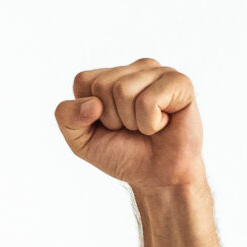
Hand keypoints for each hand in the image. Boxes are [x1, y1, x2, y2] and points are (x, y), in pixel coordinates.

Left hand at [54, 59, 204, 189]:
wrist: (157, 176)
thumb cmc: (122, 154)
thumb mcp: (81, 141)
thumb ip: (67, 117)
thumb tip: (92, 104)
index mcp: (110, 76)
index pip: (84, 80)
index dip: (90, 113)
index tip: (108, 126)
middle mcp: (134, 69)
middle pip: (103, 85)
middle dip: (112, 118)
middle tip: (132, 129)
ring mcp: (158, 72)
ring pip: (124, 91)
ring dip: (133, 122)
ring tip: (148, 127)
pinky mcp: (180, 82)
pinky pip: (149, 100)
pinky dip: (151, 123)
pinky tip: (163, 124)